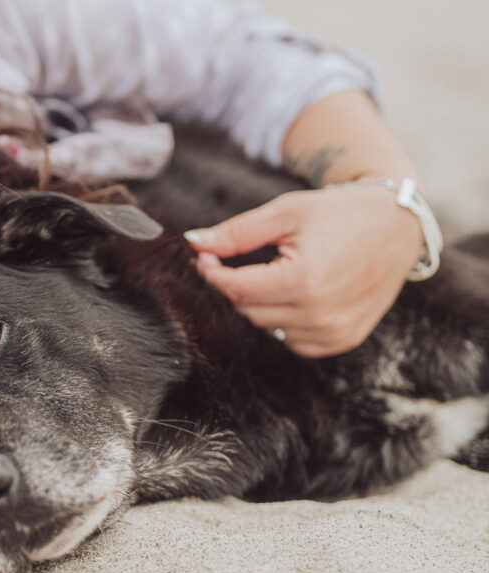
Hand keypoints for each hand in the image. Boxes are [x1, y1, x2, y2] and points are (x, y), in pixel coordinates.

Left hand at [183, 183, 424, 357]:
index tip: (205, 257)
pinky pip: (291, 340)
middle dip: (237, 284)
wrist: (398, 225)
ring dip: (261, 302)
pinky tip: (298, 293)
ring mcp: (333, 332)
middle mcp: (320, 314)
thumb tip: (193, 243)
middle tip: (239, 259)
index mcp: (304, 281)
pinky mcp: (342, 341)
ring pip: (266, 327)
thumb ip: (236, 233)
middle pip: (247, 309)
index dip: (212, 272)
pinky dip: (285, 320)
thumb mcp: (285, 213)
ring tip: (280, 271)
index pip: (235, 289)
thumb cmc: (339, 213)